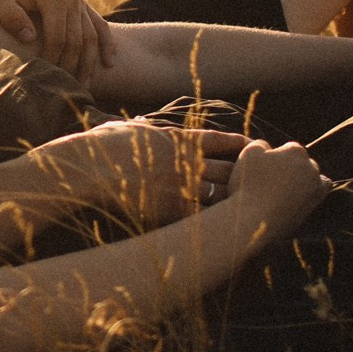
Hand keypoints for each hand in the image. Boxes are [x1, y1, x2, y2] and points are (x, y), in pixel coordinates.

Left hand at [0, 0, 112, 79]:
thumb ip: (11, 16)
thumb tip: (30, 38)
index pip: (59, 37)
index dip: (53, 60)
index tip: (45, 77)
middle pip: (78, 41)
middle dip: (72, 67)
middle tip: (66, 89)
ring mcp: (79, 2)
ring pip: (92, 37)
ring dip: (90, 63)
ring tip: (85, 86)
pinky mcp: (82, 5)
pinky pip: (100, 26)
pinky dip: (107, 44)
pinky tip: (109, 63)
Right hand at [65, 121, 247, 229]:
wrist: (87, 168)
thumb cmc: (99, 147)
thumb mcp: (125, 128)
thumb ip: (142, 128)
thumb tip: (142, 123)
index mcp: (174, 138)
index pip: (217, 140)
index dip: (238, 143)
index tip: (254, 145)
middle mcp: (184, 161)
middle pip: (227, 167)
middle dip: (248, 174)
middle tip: (265, 180)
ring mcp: (179, 186)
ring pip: (221, 194)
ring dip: (237, 200)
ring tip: (255, 206)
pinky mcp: (171, 209)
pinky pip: (203, 217)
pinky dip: (216, 222)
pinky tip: (230, 228)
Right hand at [224, 140, 329, 235]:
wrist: (253, 221)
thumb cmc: (249, 183)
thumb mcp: (249, 152)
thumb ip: (261, 143)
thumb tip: (269, 149)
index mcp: (296, 151)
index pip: (288, 148)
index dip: (275, 156)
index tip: (263, 167)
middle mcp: (311, 168)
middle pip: (302, 163)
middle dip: (290, 168)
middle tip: (271, 179)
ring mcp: (315, 189)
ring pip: (310, 179)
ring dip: (300, 181)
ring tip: (281, 191)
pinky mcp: (313, 207)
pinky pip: (315, 195)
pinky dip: (308, 194)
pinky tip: (293, 198)